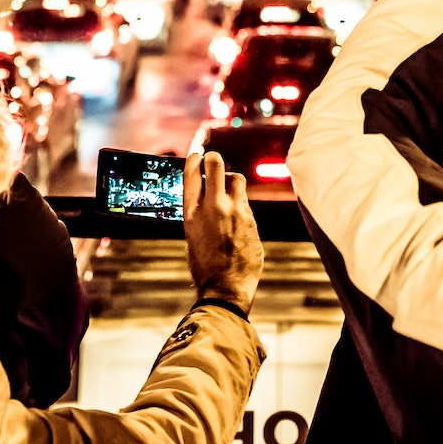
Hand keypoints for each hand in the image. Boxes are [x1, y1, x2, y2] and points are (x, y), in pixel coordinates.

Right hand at [183, 150, 262, 314]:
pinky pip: (245, 201)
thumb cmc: (205, 267)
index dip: (194, 159)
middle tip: (214, 160)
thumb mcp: (193, 236)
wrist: (226, 289)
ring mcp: (234, 211)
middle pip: (216, 164)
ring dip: (231, 180)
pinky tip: (236, 216)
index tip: (197, 154)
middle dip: (214, 159)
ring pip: (236, 178)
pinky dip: (239, 203)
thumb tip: (204, 198)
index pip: (191, 173)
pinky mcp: (250, 219)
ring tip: (227, 190)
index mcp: (192, 213)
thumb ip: (199, 213)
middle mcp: (213, 207)